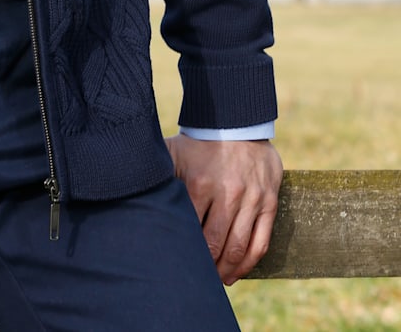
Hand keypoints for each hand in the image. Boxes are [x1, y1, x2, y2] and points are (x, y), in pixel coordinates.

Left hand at [166, 135, 282, 283]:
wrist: (237, 122)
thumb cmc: (199, 144)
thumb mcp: (174, 152)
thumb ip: (158, 174)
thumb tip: (133, 189)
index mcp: (199, 183)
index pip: (189, 228)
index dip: (182, 249)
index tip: (174, 263)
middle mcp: (227, 193)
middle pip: (214, 243)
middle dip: (205, 267)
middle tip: (196, 279)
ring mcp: (250, 199)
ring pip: (238, 247)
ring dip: (226, 270)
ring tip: (216, 281)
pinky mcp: (269, 202)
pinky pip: (261, 241)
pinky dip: (249, 263)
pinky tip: (237, 272)